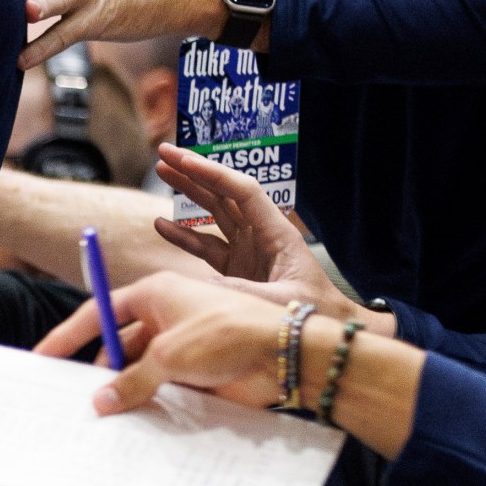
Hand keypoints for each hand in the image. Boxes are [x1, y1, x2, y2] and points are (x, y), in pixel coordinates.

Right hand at [33, 270, 285, 414]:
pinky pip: (163, 390)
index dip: (70, 334)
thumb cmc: (228, 333)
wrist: (284, 355)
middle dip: (100, 370)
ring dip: (126, 391)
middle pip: (118, 344)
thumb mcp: (169, 355)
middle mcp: (166, 317)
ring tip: (105, 416)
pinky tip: (136, 423)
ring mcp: (182, 346)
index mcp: (155, 294)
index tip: (44, 355)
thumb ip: (131, 380)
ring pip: (141, 371)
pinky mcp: (198, 373)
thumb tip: (102, 400)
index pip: (100, 311)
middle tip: (76, 397)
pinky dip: (150, 404)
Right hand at [149, 143, 371, 328]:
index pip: (243, 191)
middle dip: (194, 171)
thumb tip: (204, 284)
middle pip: (224, 192)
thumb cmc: (314, 314)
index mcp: (277, 233)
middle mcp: (260, 234)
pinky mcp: (236, 268)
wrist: (324, 333)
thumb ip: (246, 293)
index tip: (184, 160)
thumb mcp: (284, 304)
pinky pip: (204, 245)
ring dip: (187, 192)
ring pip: (212, 211)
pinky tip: (161, 224)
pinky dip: (183, 235)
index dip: (214, 173)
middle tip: (165, 153)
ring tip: (162, 172)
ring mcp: (247, 249)